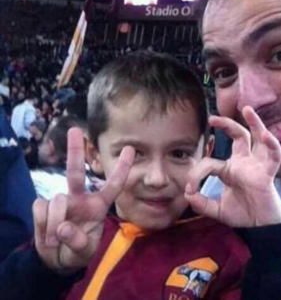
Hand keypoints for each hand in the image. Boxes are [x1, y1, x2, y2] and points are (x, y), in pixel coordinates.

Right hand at [33, 128, 134, 271]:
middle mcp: (79, 199)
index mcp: (97, 206)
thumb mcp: (84, 252)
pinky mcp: (43, 207)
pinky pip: (40, 208)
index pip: (113, 185)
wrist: (55, 261)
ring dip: (55, 223)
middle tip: (74, 130)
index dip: (121, 169)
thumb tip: (63, 227)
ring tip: (55, 240)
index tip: (129, 148)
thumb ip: (78, 242)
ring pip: (57, 200)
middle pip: (76, 172)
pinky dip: (42, 224)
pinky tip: (47, 234)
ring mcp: (61, 202)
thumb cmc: (77, 250)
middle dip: (75, 151)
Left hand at [185, 106, 280, 227]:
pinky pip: (273, 156)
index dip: (196, 174)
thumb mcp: (216, 210)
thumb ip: (201, 203)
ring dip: (255, 123)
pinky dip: (271, 145)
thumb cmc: (242, 215)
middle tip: (212, 118)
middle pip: (238, 136)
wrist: (260, 230)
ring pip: (257, 139)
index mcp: (230, 169)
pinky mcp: (267, 174)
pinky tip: (264, 134)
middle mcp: (243, 163)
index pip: (210, 163)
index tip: (189, 188)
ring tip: (247, 109)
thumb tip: (188, 193)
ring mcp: (256, 166)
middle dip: (226, 124)